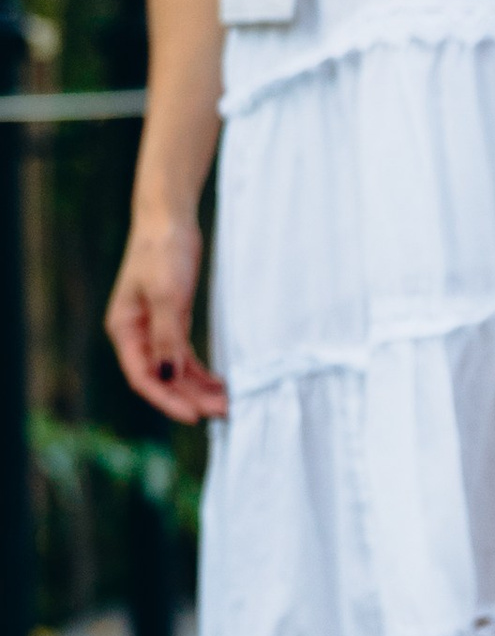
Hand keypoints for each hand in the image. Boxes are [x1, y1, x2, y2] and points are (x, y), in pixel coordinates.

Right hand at [105, 214, 226, 422]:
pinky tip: (221, 384)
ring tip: (228, 403)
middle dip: (192, 398)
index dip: (167, 400)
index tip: (194, 416)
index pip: (143, 377)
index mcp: (125, 330)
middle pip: (163, 379)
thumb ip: (168, 337)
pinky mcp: (173, 321)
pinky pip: (185, 357)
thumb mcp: (167, 295)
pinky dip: (201, 372)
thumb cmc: (163, 252)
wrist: (170, 219)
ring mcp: (155, 329)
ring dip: (200, 388)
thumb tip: (168, 375)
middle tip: (225, 412)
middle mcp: (137, 334)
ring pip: (176, 371)